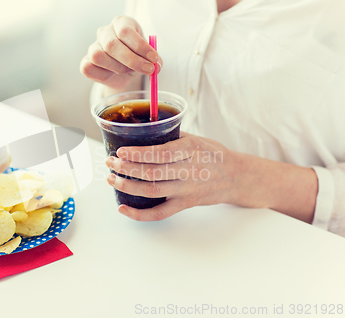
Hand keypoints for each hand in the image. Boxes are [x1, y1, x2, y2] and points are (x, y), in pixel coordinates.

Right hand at [80, 16, 161, 89]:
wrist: (124, 72)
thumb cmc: (137, 57)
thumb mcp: (148, 56)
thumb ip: (154, 61)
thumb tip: (156, 67)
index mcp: (121, 23)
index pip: (126, 31)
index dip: (140, 46)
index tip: (154, 59)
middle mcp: (105, 32)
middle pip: (112, 44)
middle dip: (132, 60)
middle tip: (147, 70)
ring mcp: (93, 46)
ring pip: (98, 56)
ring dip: (117, 67)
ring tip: (128, 71)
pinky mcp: (86, 61)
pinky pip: (89, 67)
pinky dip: (103, 75)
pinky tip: (113, 75)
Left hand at [105, 132, 236, 220]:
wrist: (236, 177)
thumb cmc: (213, 154)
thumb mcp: (196, 138)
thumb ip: (171, 137)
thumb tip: (141, 132)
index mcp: (191, 150)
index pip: (160, 153)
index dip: (138, 154)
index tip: (121, 151)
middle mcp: (189, 171)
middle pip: (152, 173)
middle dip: (126, 168)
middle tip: (110, 163)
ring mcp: (187, 190)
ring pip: (152, 192)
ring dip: (127, 187)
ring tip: (111, 179)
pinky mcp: (185, 204)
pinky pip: (160, 213)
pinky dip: (139, 214)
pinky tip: (123, 208)